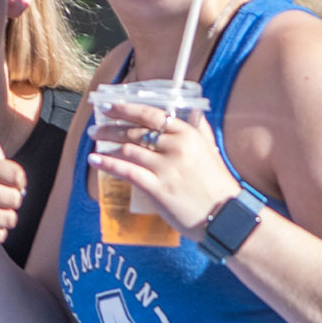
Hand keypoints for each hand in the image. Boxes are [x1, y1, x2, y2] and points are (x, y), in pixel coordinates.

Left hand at [87, 100, 241, 235]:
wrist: (226, 216)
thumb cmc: (218, 184)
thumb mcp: (211, 150)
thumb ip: (200, 130)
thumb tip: (193, 111)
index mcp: (188, 134)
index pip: (151, 114)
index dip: (126, 108)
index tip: (109, 106)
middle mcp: (176, 147)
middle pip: (136, 131)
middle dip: (112, 127)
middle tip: (96, 127)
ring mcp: (166, 168)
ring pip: (128, 149)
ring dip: (107, 143)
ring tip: (94, 141)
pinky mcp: (158, 188)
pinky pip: (127, 172)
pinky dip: (108, 164)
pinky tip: (94, 160)